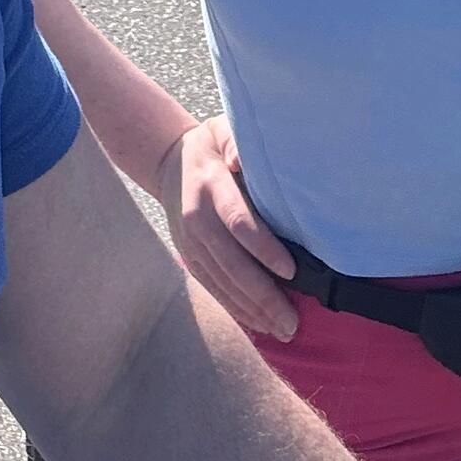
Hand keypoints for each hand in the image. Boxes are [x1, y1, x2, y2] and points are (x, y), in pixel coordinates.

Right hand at [153, 117, 300, 341]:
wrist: (167, 163)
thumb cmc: (211, 146)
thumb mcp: (222, 130)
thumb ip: (235, 142)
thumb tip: (241, 159)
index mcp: (210, 187)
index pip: (239, 222)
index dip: (265, 249)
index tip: (292, 271)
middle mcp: (197, 221)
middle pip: (233, 264)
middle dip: (264, 296)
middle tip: (293, 322)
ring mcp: (190, 244)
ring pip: (223, 283)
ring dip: (253, 310)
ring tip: (283, 330)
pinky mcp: (189, 258)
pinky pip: (213, 288)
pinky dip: (236, 308)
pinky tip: (258, 324)